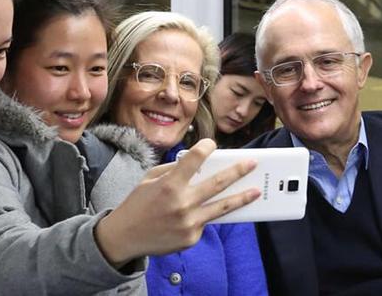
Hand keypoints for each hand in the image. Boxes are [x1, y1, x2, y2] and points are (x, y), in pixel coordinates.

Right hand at [94, 139, 259, 266]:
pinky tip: (199, 213)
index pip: (194, 159)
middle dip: (238, 171)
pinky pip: (204, 222)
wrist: (125, 237)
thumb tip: (196, 165)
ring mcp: (189, 222)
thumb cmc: (137, 204)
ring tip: (256, 191)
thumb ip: (172, 170)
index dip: (205, 148)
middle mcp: (182, 203)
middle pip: (218, 183)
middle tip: (252, 163)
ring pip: (222, 207)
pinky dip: (204, 215)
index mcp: (169, 184)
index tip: (212, 144)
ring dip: (242, 197)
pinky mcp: (191, 238)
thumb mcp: (148, 180)